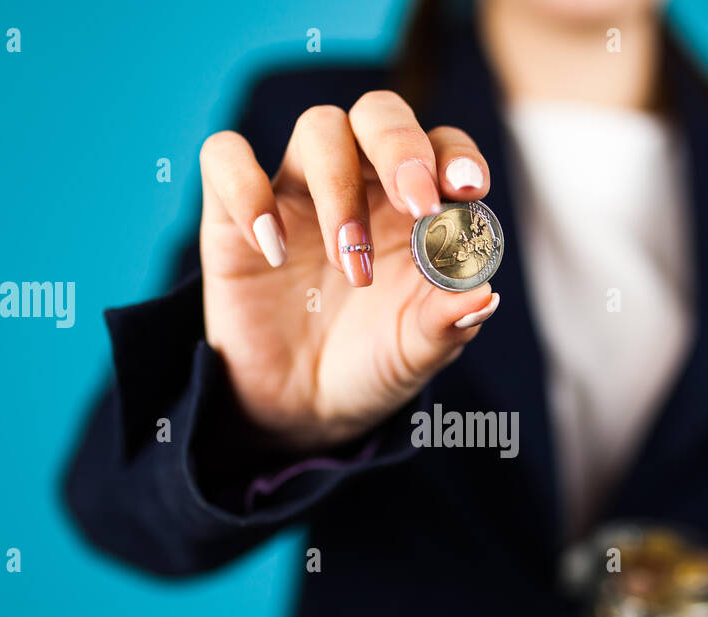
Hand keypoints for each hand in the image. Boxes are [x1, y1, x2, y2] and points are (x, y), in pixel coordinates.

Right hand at [198, 91, 498, 451]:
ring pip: (318, 129)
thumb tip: (482, 295)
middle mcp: (362, 184)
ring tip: (349, 263)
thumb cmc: (371, 364)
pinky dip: (247, 190)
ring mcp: (297, 193)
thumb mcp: (415, 355)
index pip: (442, 147)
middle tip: (415, 205)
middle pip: (380, 115)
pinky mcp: (233, 213)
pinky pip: (225, 158)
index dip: (456, 154)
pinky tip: (271, 249)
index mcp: (417, 207)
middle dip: (402, 148)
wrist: (301, 410)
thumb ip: (446, 325)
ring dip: (340, 188)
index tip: (466, 190)